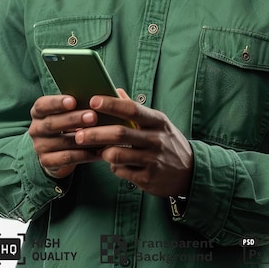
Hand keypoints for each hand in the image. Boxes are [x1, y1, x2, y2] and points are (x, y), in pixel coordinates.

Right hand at [28, 94, 100, 178]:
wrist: (57, 151)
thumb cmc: (67, 123)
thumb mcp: (67, 112)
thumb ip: (76, 105)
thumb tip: (96, 98)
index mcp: (38, 112)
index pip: (42, 105)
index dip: (56, 102)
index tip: (73, 101)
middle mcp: (36, 129)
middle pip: (52, 123)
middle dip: (74, 119)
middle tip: (93, 116)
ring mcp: (40, 147)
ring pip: (61, 142)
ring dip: (82, 138)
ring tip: (100, 134)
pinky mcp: (47, 162)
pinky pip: (67, 158)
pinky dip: (85, 154)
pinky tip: (99, 151)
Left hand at [74, 91, 192, 196]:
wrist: (190, 171)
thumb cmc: (167, 141)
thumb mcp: (157, 122)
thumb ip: (135, 108)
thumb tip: (116, 89)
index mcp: (157, 121)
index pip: (132, 109)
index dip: (111, 104)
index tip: (93, 100)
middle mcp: (156, 139)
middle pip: (120, 134)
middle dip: (96, 133)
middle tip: (78, 134)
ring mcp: (153, 160)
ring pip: (118, 155)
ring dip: (102, 152)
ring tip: (96, 149)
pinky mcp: (148, 179)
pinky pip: (122, 171)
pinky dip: (113, 167)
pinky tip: (113, 163)